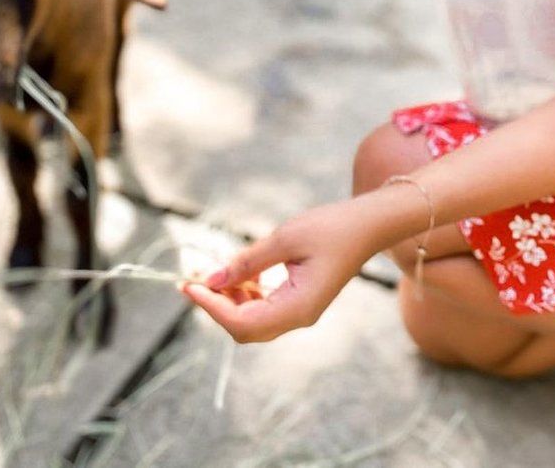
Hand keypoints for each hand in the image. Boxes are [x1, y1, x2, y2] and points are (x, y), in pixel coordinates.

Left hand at [181, 199, 372, 342]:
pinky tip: (234, 273)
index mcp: (297, 308)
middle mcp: (297, 317)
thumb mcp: (284, 239)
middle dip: (215, 306)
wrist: (366, 225)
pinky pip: (264, 308)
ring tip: (209, 272)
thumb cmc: (330, 227)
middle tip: (192, 278)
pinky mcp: (299, 301)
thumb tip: (212, 278)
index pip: (242, 322)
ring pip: (252, 320)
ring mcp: (299, 312)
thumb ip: (247, 261)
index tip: (189, 284)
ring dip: (228, 299)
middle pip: (245, 329)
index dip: (212, 306)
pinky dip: (244, 294)